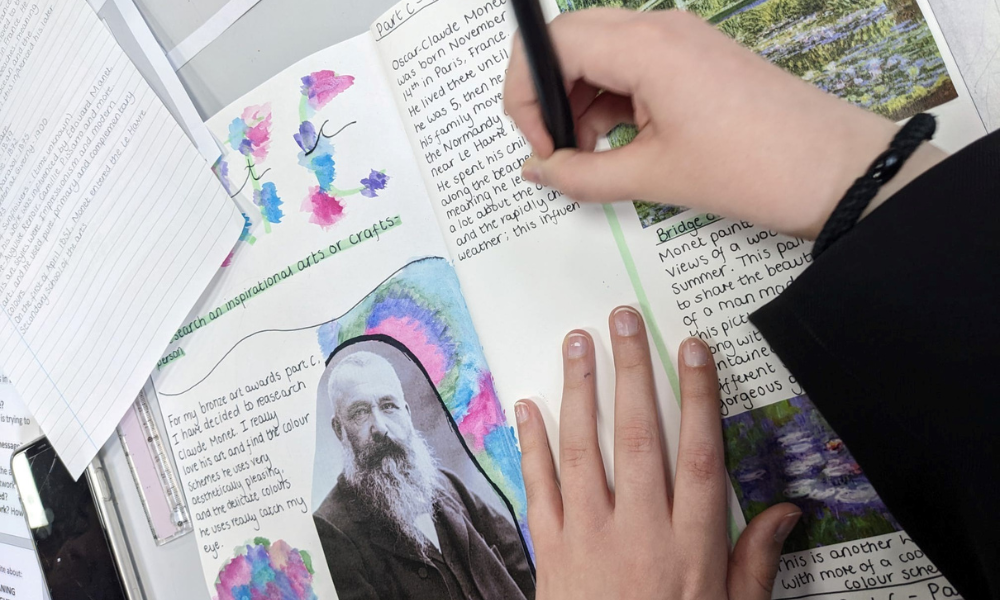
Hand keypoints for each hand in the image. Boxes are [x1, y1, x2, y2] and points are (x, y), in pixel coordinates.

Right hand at [504, 9, 944, 237]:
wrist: (833, 172)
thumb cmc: (757, 167)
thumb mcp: (653, 177)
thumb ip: (581, 175)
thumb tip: (538, 170)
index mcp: (647, 46)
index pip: (553, 44)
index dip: (527, 92)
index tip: (538, 142)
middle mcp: (661, 28)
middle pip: (572, 40)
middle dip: (550, 93)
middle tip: (557, 146)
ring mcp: (682, 38)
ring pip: (600, 51)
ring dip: (581, 98)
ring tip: (592, 152)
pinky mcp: (696, 56)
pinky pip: (633, 64)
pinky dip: (612, 98)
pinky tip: (621, 140)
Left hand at [514, 306, 801, 598]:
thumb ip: (756, 561)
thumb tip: (788, 511)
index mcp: (690, 546)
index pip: (700, 455)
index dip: (697, 397)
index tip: (691, 349)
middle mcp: (639, 532)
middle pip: (638, 438)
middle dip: (631, 373)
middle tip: (623, 320)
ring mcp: (589, 538)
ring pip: (583, 451)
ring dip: (579, 392)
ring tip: (576, 343)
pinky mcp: (551, 551)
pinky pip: (539, 489)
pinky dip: (532, 445)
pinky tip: (528, 406)